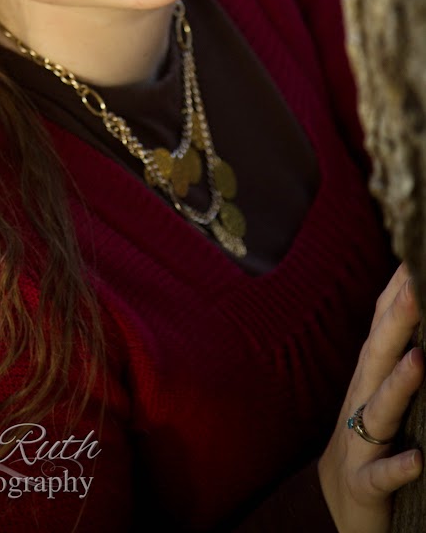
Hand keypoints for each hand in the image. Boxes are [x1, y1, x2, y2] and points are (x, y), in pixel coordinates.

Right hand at [318, 262, 423, 532]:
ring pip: (379, 410)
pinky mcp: (364, 483)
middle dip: (396, 323)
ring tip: (421, 361)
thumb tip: (412, 307)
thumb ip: (395, 352)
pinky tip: (417, 460)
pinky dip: (397, 467)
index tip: (411, 261)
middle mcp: (361, 401)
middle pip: (377, 357)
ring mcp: (360, 442)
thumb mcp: (382, 391)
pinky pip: (381, 476)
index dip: (394, 295)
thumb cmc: (372, 437)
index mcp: (369, 378)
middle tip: (416, 289)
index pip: (381, 329)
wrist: (345, 502)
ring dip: (399, 386)